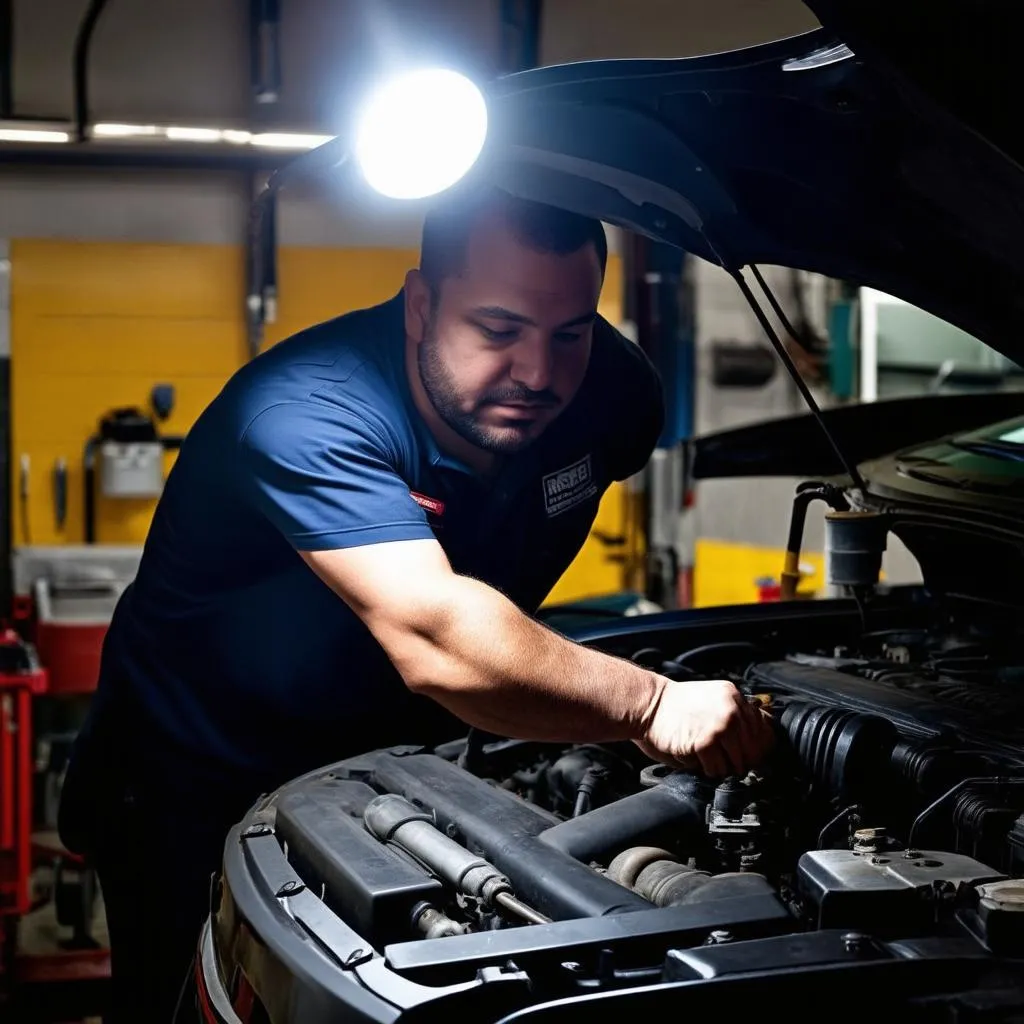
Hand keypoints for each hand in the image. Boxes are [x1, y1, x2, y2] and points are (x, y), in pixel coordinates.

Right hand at [636, 678, 774, 777]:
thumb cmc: (673, 706)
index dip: (756, 746)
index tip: (749, 755)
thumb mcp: (710, 700)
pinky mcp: (705, 742)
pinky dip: (709, 770)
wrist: (646, 704)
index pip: (763, 729)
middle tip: (726, 761)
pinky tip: (698, 760)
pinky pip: (718, 769)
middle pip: (754, 750)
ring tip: (709, 758)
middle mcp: (731, 709)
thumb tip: (755, 740)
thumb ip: (732, 713)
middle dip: (740, 760)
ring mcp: (720, 726)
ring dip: (724, 766)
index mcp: (734, 696)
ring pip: (738, 762)